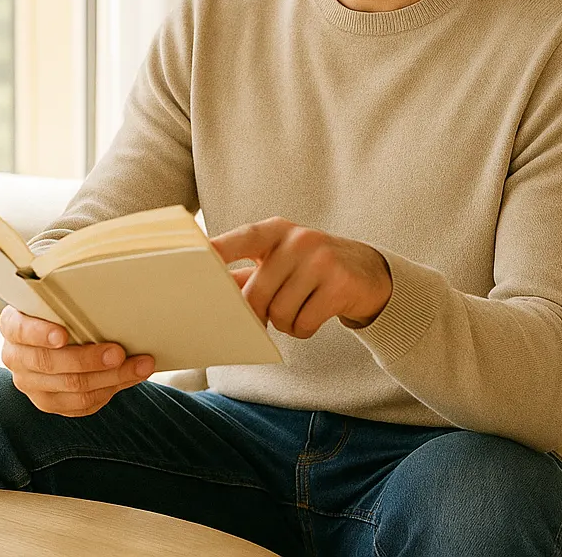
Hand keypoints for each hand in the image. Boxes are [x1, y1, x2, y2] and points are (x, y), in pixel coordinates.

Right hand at [0, 306, 153, 416]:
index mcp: (13, 325)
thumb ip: (70, 297)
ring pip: (71, 389)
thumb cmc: (59, 311)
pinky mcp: (49, 403)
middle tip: (119, 352)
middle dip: (89, 359)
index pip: (20, 330)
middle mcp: (16, 357)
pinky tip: (129, 377)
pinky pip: (80, 405)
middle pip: (50, 364)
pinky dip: (109, 391)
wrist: (52, 335)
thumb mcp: (56, 299)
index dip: (40, 334)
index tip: (63, 334)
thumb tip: (113, 286)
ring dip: (110, 378)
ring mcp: (31, 384)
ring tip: (140, 365)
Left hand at [210, 217, 392, 338]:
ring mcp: (321, 259)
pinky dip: (304, 330)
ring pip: (281, 313)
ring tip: (297, 311)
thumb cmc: (309, 269)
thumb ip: (245, 275)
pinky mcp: (340, 282)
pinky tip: (314, 316)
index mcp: (274, 231)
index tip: (196, 257)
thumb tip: (205, 293)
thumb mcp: (278, 262)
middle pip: (256, 294)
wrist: (366, 273)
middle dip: (258, 315)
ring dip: (285, 324)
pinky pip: (304, 324)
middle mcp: (298, 239)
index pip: (240, 240)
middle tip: (268, 316)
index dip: (217, 250)